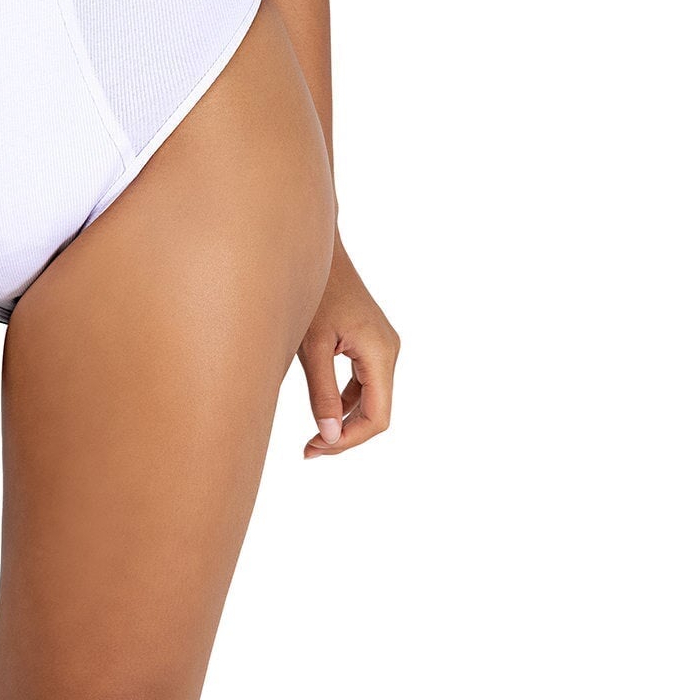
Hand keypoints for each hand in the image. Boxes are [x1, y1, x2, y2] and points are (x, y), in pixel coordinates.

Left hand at [299, 235, 398, 458]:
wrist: (314, 250)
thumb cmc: (311, 292)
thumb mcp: (311, 346)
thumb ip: (321, 393)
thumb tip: (330, 438)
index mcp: (380, 352)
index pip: (377, 416)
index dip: (350, 441)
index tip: (316, 449)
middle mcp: (388, 350)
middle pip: (376, 411)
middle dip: (346, 435)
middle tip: (310, 449)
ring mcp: (381, 346)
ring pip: (370, 399)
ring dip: (345, 421)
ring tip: (313, 437)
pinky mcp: (370, 342)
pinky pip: (364, 383)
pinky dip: (345, 401)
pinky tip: (322, 411)